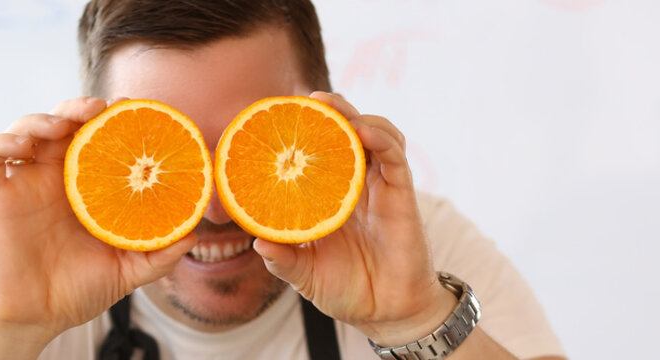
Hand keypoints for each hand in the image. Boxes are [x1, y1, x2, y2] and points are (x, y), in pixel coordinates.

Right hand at [0, 96, 196, 340]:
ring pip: (25, 129)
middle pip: (62, 123)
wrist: (36, 319)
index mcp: (86, 185)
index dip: (113, 118)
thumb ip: (160, 255)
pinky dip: (1, 142)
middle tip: (100, 108)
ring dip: (41, 118)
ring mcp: (23, 183)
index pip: (98, 137)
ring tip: (62, 124)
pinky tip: (22, 146)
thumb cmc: (78, 292)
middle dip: (79, 106)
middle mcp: (54, 177)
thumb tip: (195, 235)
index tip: (135, 110)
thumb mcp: (127, 272)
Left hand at [253, 92, 456, 345]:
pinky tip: (362, 131)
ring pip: (373, 133)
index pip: (318, 151)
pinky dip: (381, 137)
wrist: (387, 313)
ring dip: (353, 114)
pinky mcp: (402, 195)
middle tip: (303, 99)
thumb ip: (283, 260)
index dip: (303, 130)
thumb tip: (257, 243)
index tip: (276, 115)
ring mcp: (380, 186)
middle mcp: (355, 184)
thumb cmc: (346, 290)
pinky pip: (395, 157)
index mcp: (329, 196)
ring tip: (329, 105)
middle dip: (328, 110)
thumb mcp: (305, 275)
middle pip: (345, 132)